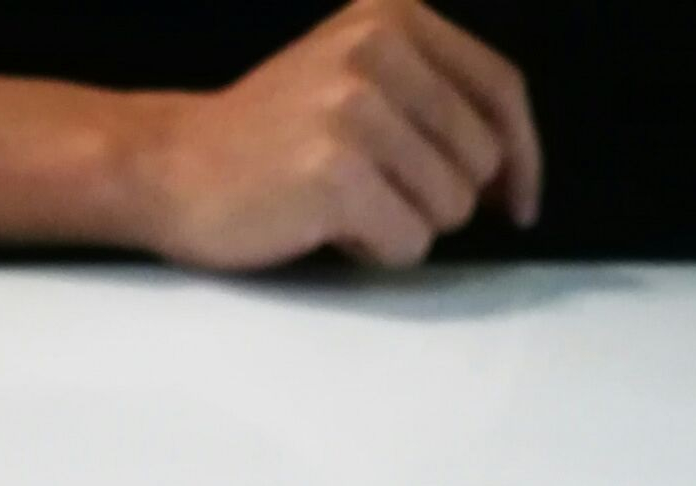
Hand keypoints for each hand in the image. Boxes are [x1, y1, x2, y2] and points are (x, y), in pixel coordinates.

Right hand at [137, 0, 541, 270]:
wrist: (172, 165)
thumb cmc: (272, 140)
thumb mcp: (359, 80)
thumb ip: (435, 103)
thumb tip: (514, 177)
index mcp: (395, 15)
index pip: (502, 91)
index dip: (523, 159)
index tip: (517, 206)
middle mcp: (380, 47)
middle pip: (480, 162)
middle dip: (439, 197)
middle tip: (374, 193)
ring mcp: (356, 107)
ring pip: (448, 209)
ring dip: (404, 226)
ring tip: (345, 205)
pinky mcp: (336, 170)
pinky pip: (408, 243)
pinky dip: (375, 252)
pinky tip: (329, 227)